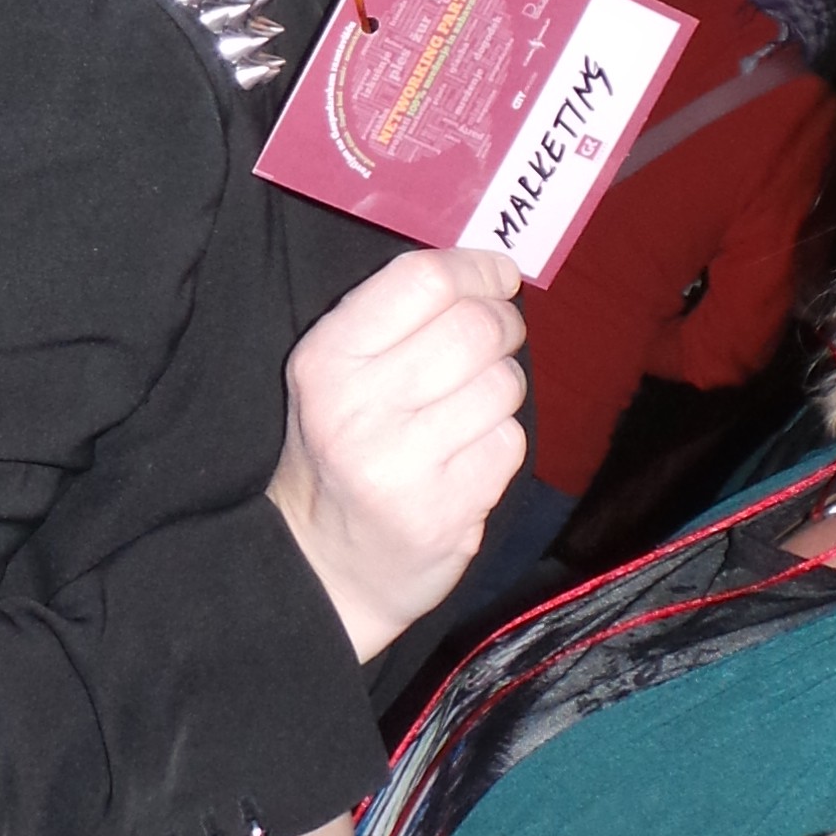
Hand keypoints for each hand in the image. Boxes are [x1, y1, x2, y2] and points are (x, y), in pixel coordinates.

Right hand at [268, 246, 527, 661]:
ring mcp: (401, 465)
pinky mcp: (444, 512)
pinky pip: (509, 443)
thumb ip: (396, 319)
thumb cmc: (345, 451)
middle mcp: (357, 409)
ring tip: (470, 409)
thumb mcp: (337, 376)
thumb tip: (488, 268)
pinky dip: (500, 443)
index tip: (498, 274)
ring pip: (502, 385)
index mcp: (326, 361)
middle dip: (502, 326)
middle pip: (474, 328)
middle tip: (496, 339)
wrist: (326, 567)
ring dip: (501, 389)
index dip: (476, 268)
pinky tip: (467, 458)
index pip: (422, 281)